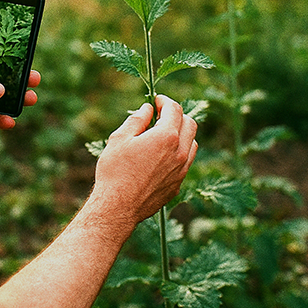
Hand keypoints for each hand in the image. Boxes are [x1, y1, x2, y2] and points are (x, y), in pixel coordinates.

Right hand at [93, 95, 198, 223]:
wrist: (118, 206)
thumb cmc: (115, 171)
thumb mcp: (120, 138)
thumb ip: (137, 120)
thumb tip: (147, 109)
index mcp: (166, 137)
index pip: (174, 110)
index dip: (165, 101)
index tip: (156, 101)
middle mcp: (179, 152)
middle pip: (190, 124)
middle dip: (177, 115)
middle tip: (161, 115)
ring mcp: (181, 170)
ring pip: (192, 143)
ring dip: (182, 134)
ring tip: (163, 135)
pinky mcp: (178, 184)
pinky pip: (186, 162)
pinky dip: (180, 152)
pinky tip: (163, 155)